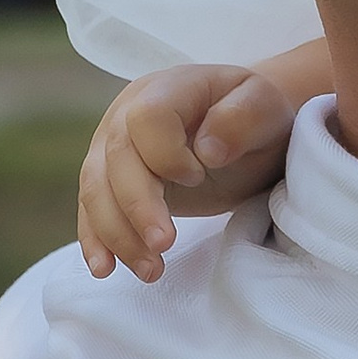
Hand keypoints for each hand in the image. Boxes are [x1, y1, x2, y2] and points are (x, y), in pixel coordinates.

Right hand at [77, 60, 302, 282]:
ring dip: (118, 234)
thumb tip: (206, 151)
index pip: (147, 117)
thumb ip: (242, 119)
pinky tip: (105, 268)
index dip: (166, 153)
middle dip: (138, 207)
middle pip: (116, 159)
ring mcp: (111, 146)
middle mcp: (127, 113)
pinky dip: (96, 240)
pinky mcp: (109, 180)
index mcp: (168, 88)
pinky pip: (91, 209)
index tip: (198, 177)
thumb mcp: (266, 109)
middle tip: (165, 244)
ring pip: (96, 190)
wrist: (242, 130)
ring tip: (150, 270)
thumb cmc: (255, 118)